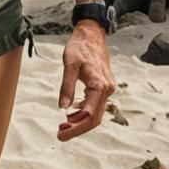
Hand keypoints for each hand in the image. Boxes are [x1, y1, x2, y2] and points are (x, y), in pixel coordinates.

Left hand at [57, 22, 115, 141]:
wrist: (92, 33)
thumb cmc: (79, 46)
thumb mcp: (69, 64)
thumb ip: (67, 86)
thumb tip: (63, 108)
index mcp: (99, 85)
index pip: (88, 115)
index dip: (75, 127)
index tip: (61, 133)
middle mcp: (107, 89)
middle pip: (94, 118)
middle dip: (77, 129)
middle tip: (60, 134)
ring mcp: (108, 88)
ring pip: (96, 113)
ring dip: (81, 122)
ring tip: (63, 125)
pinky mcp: (105, 85)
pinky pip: (96, 105)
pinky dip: (85, 112)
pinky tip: (73, 113)